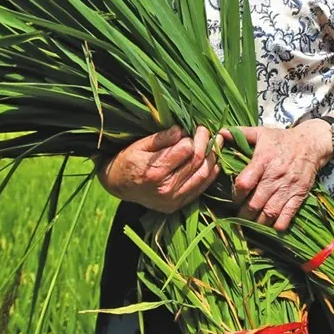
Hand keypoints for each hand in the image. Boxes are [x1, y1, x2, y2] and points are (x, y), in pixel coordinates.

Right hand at [97, 126, 219, 213]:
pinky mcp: (177, 205)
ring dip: (213, 158)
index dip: (193, 137)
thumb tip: (180, 131)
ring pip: (203, 175)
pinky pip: (200, 188)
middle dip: (206, 143)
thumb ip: (160, 139)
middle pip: (196, 162)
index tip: (195, 127)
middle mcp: (166, 189)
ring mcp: (173, 200)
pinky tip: (214, 162)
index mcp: (155, 172)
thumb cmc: (127, 161)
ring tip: (216, 143)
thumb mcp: (138, 145)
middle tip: (208, 131)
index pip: (186, 150)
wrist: (118, 186)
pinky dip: (210, 175)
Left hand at [221, 120, 333, 231]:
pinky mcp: (299, 195)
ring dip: (258, 221)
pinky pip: (288, 215)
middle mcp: (275, 176)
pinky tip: (270, 225)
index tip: (234, 198)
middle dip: (244, 213)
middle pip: (255, 203)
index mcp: (263, 160)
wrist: (311, 143)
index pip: (245, 183)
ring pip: (269, 212)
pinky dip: (278, 225)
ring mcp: (288, 187)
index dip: (236, 194)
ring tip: (252, 222)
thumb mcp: (261, 133)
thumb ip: (240, 134)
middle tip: (239, 215)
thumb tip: (220, 132)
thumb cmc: (282, 139)